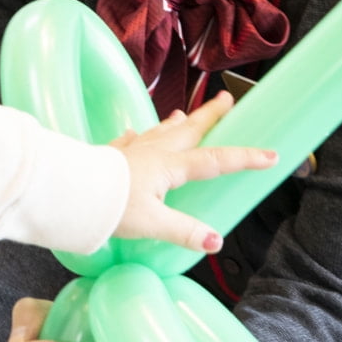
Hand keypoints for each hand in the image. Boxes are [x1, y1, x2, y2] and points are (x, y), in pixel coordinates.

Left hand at [110, 91, 275, 252]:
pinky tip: (135, 133)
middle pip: (189, 131)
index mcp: (168, 167)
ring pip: (160, 131)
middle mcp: (153, 152)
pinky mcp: (111, 155)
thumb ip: (185, 231)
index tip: (271, 155)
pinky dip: (138, 136)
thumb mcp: (153, 224)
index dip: (245, 158)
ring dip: (177, 123)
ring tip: (185, 113)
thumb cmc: (111, 207)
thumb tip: (217, 241)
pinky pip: (130, 140)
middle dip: (211, 116)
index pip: (215, 161)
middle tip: (227, 99)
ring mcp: (131, 150)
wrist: (70, 192)